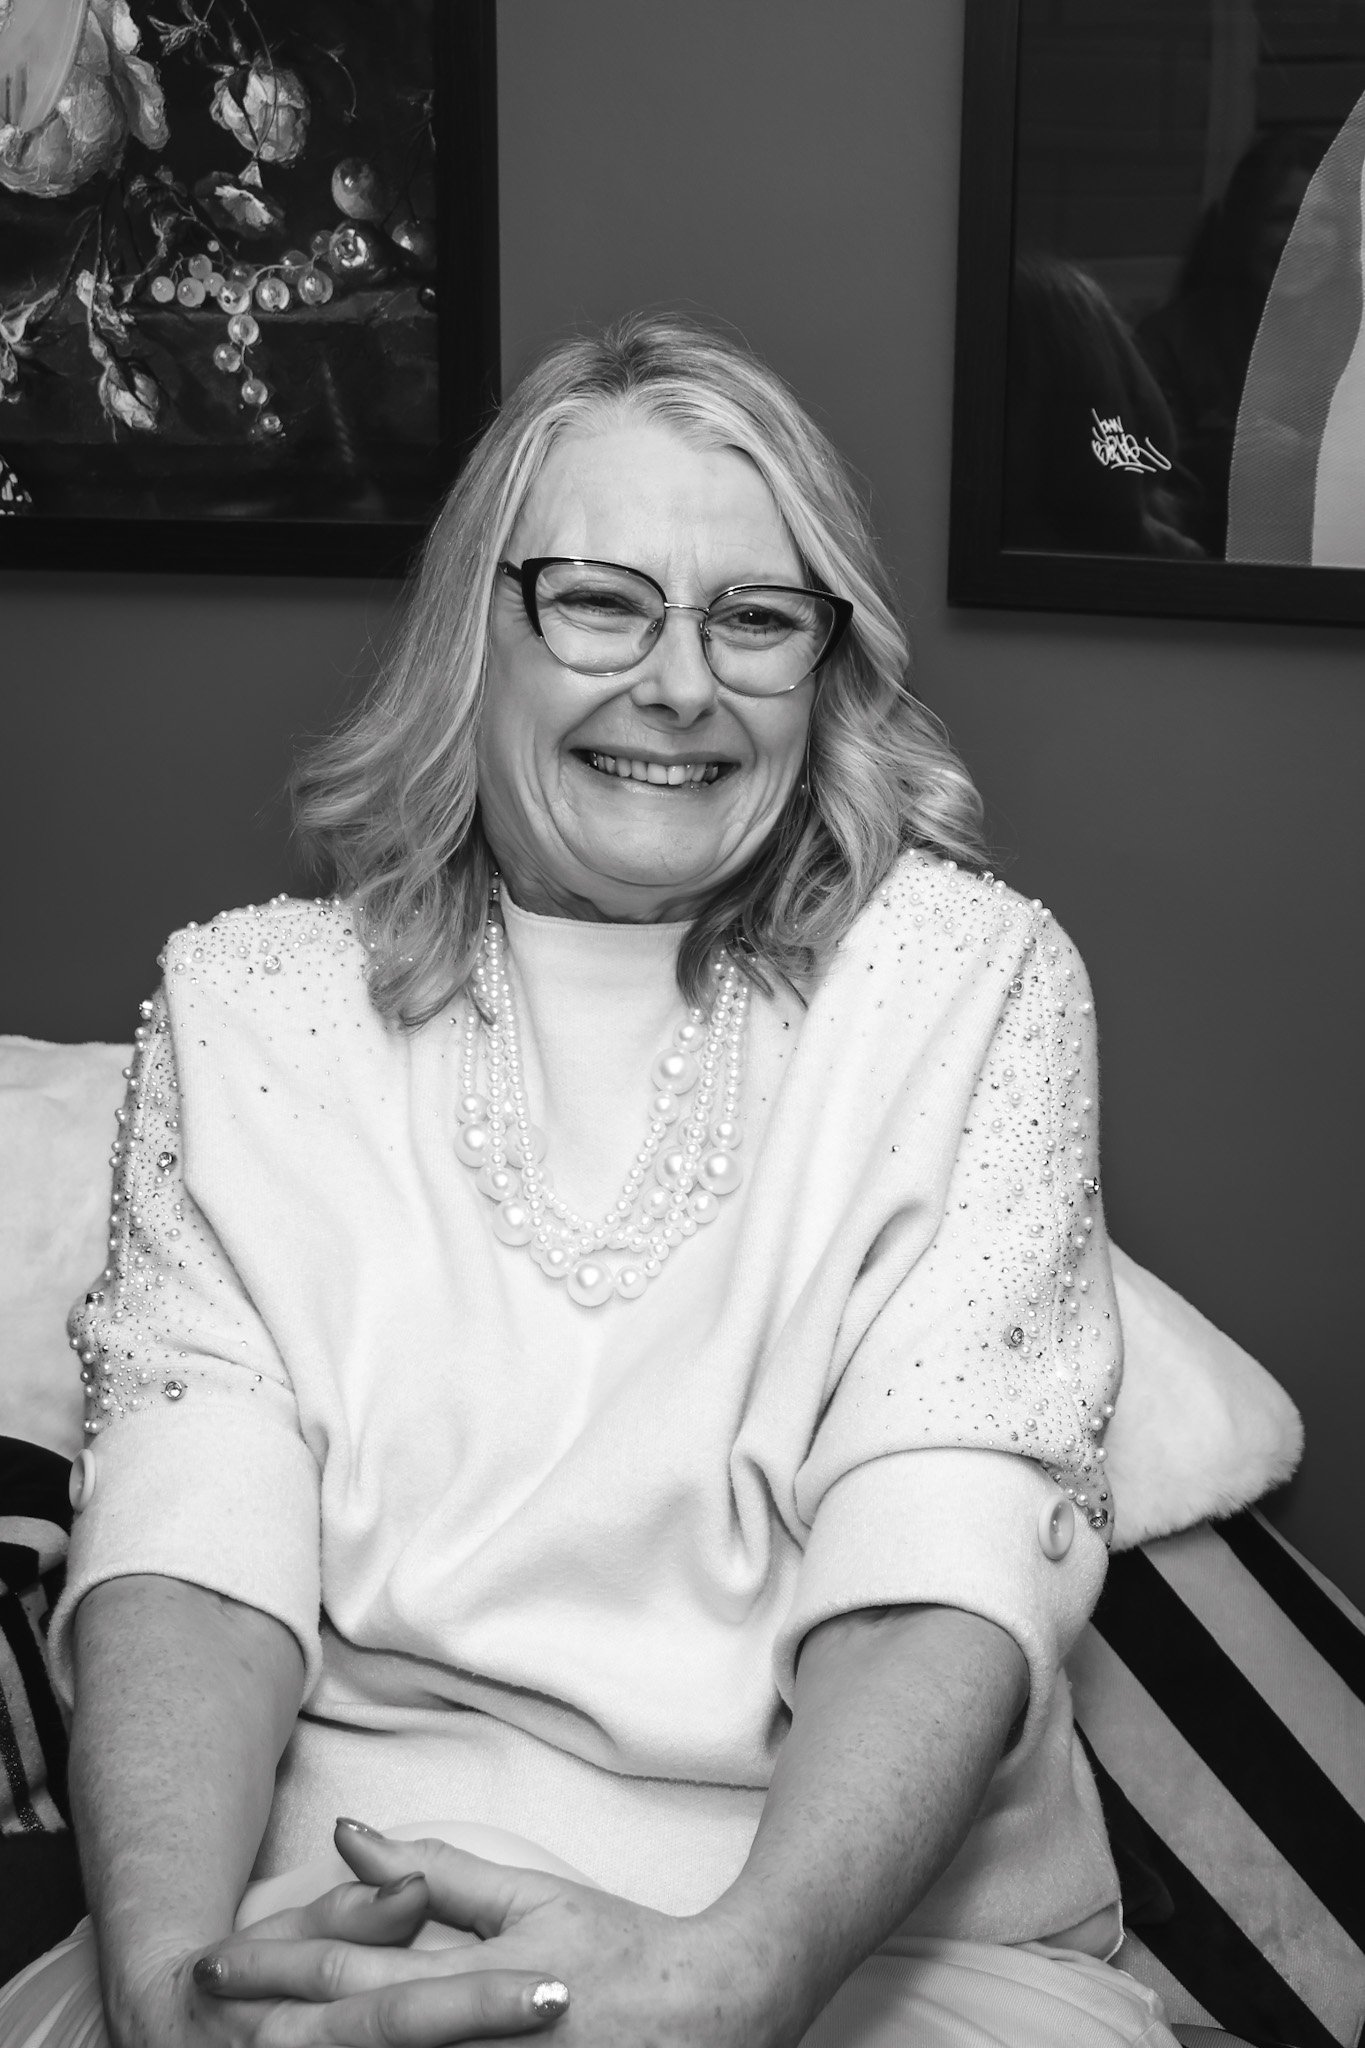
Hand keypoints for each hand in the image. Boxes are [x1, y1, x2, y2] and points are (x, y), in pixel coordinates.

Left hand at [195, 1820, 784, 2047]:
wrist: (712, 2016)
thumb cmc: (620, 1948)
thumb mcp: (527, 1896)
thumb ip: (434, 1871)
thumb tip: (352, 1834)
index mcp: (469, 1989)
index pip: (348, 1980)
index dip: (272, 1973)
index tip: (212, 1966)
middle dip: (266, 2031)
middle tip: (203, 2013)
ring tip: (245, 2041)